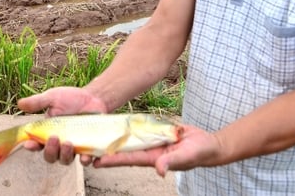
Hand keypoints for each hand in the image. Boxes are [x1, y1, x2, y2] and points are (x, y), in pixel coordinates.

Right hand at [17, 86, 107, 164]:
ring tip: (68, 143)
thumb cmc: (71, 98)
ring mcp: (74, 147)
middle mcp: (59, 143)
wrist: (93, 97)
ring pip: (66, 160)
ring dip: (65, 155)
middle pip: (50, 156)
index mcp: (47, 133)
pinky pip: (85, 159)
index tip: (29, 144)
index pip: (36, 144)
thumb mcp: (53, 98)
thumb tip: (20, 104)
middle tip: (54, 138)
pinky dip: (85, 160)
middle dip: (50, 151)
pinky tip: (85, 156)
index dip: (31, 146)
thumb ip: (38, 102)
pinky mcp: (88, 147)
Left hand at [92, 124, 221, 176]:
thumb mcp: (187, 156)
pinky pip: (139, 132)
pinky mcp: (156, 134)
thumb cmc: (199, 153)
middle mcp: (148, 151)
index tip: (94, 160)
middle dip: (105, 151)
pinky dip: (127, 129)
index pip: (127, 159)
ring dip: (113, 140)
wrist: (208, 145)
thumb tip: (159, 170)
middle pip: (123, 151)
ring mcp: (151, 142)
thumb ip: (173, 162)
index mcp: (153, 158)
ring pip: (128, 141)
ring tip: (95, 136)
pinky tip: (116, 125)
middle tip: (86, 149)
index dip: (111, 159)